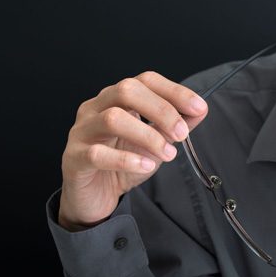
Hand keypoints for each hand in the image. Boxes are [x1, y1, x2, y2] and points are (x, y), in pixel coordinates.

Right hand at [58, 71, 207, 231]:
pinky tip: (146, 165)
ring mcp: (82, 131)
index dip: (174, 91)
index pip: (145, 80)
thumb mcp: (155, 141)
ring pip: (113, 119)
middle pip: (127, 90)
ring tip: (168, 154)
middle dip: (161, 110)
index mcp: (116, 98)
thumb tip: (200, 109)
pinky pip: (99, 154)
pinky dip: (127, 159)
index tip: (199, 107)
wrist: (95, 196)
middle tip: (181, 134)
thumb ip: (176, 125)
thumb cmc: (122, 162)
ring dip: (148, 136)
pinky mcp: (74, 158)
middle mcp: (95, 107)